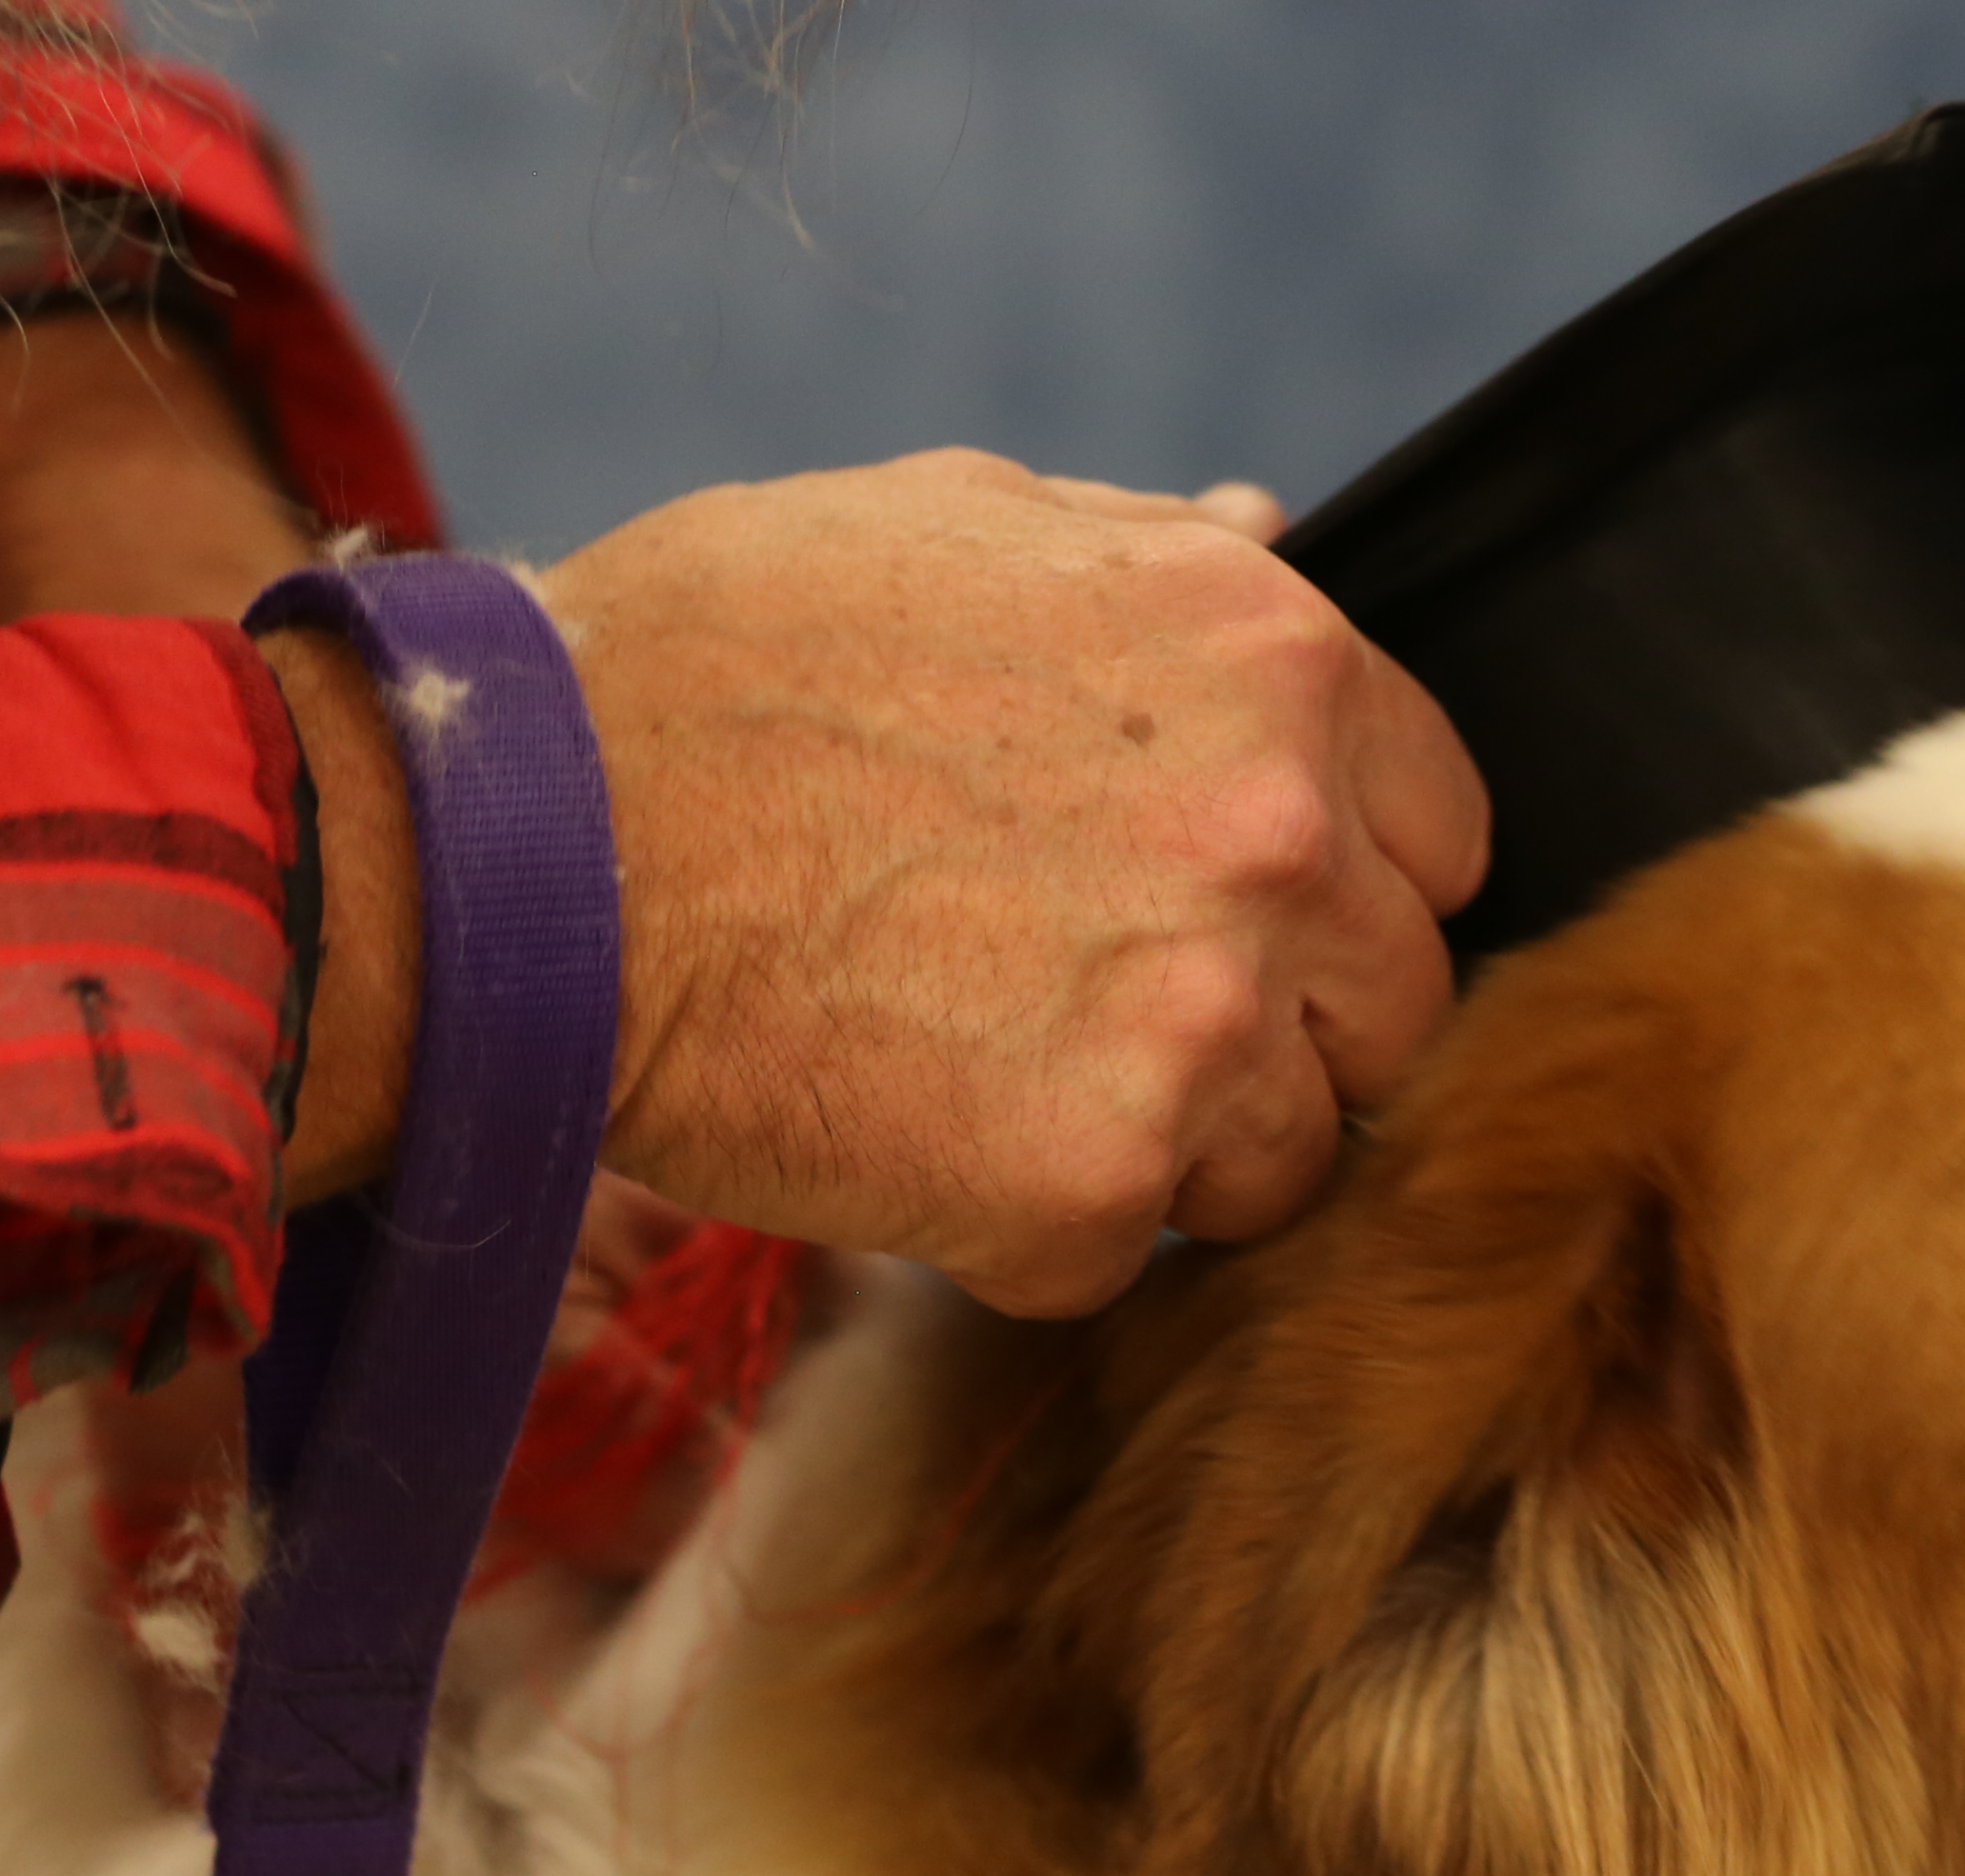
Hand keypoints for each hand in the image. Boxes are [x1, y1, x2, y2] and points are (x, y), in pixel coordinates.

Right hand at [532, 449, 1484, 1310]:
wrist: (524, 840)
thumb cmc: (710, 665)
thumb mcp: (952, 531)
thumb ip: (1150, 560)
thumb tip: (1273, 537)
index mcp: (1280, 664)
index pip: (1440, 839)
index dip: (1337, 890)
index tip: (1224, 916)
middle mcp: (1281, 838)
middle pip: (1391, 1014)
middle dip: (1273, 1030)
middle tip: (1087, 1011)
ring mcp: (1202, 1022)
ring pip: (1286, 1158)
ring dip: (1164, 1149)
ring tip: (985, 1074)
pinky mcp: (1098, 1184)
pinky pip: (1130, 1257)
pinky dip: (1029, 1233)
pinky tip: (907, 1134)